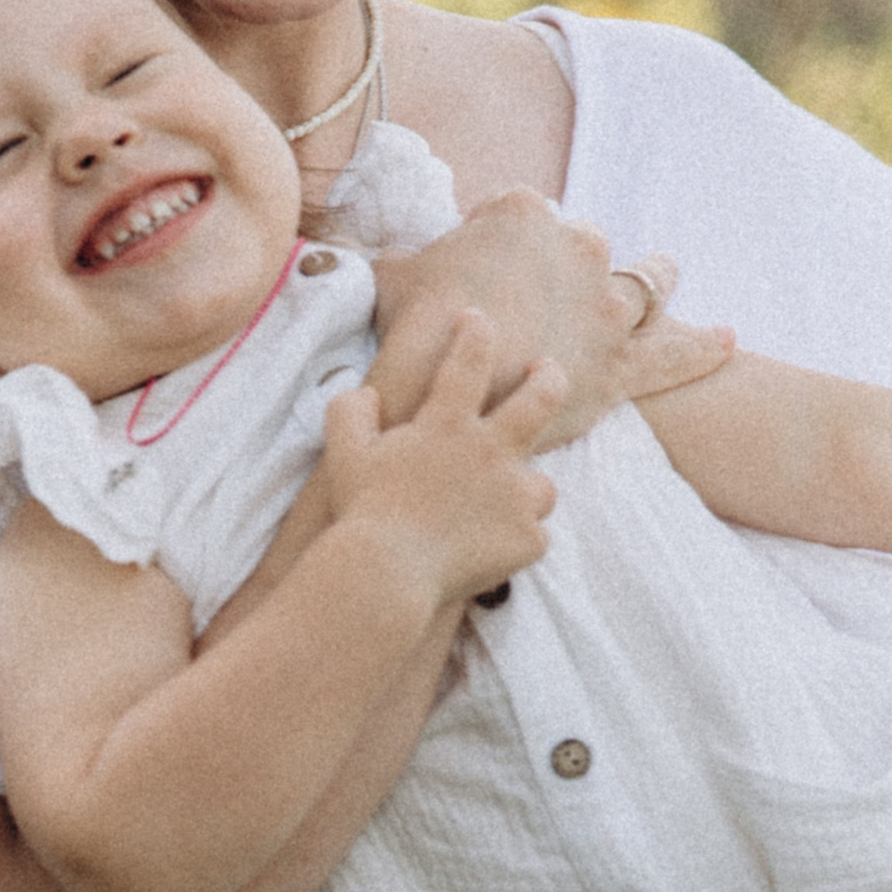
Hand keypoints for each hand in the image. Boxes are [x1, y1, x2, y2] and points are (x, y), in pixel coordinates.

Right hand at [321, 310, 563, 608]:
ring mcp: (516, 497)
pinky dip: (514, 542)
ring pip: (542, 484)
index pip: (468, 361)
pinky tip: (488, 552)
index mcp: (449, 425)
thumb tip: (365, 394)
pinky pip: (531, 537)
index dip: (474, 334)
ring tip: (508, 500)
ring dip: (526, 489)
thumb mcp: (343, 452)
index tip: (477, 319)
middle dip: (548, 378)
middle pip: (540, 400)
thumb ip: (350, 412)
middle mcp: (493, 452)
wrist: (388, 573)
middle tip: (546, 370)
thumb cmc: (362, 510)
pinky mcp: (527, 540)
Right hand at [372, 193, 733, 446]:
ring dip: (657, 278)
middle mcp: (576, 246)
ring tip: (668, 270)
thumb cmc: (407, 336)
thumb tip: (368, 248)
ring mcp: (604, 305)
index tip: (488, 260)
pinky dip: (700, 348)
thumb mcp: (389, 281)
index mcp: (520, 213)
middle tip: (570, 276)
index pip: (515, 211)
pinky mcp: (620, 363)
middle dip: (580, 259)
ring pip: (645, 285)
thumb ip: (396, 259)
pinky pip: (671, 354)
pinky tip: (726, 341)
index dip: (499, 237)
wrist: (437, 400)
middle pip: (587, 243)